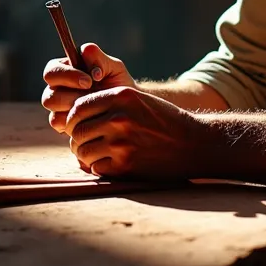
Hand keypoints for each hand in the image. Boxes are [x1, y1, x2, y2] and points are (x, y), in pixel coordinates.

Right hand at [41, 43, 136, 133]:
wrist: (127, 107)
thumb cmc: (118, 83)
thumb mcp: (113, 67)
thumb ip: (98, 58)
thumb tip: (87, 59)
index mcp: (64, 71)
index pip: (51, 71)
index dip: (67, 75)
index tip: (89, 80)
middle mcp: (56, 90)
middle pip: (48, 96)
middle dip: (72, 97)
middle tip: (93, 98)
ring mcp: (58, 109)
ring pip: (54, 114)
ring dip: (74, 110)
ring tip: (95, 108)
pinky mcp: (63, 124)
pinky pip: (60, 125)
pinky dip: (76, 122)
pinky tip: (93, 118)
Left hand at [65, 86, 208, 179]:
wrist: (195, 143)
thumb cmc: (164, 121)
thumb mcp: (137, 101)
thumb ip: (106, 104)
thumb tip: (71, 119)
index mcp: (120, 96)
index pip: (78, 108)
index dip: (74, 119)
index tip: (79, 126)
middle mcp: (118, 117)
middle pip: (76, 131)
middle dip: (78, 139)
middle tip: (87, 143)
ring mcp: (120, 142)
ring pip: (82, 151)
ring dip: (86, 155)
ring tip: (97, 155)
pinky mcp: (125, 165)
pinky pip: (95, 168)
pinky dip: (99, 168)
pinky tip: (111, 165)